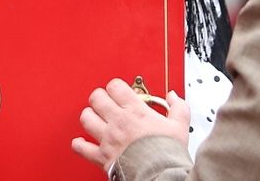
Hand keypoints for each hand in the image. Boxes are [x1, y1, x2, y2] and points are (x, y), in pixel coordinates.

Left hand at [72, 78, 188, 174]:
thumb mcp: (179, 126)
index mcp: (135, 111)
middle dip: (100, 98)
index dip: (116, 87)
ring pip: (86, 118)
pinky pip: (83, 148)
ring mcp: (108, 139)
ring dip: (89, 116)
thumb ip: (178, 108)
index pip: (115, 86)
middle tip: (106, 102)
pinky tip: (81, 142)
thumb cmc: (168, 153)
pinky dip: (79, 145)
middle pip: (96, 98)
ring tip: (95, 118)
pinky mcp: (102, 157)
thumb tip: (173, 96)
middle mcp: (118, 122)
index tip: (119, 91)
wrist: (161, 175)